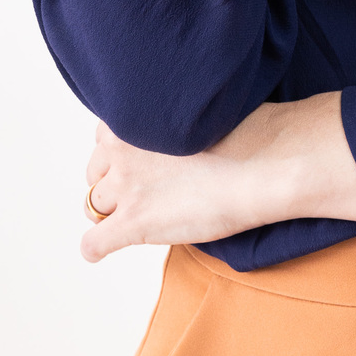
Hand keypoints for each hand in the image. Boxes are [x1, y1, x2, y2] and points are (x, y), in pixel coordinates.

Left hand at [80, 94, 355, 262]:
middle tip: (146, 189)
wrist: (262, 162)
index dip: (125, 152)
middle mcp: (120, 148)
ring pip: (93, 204)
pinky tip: (104, 250)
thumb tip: (171, 119)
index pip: (104, 137)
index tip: (146, 161)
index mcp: (132, 116)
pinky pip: (93, 244)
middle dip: (114, 180)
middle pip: (96, 171)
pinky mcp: (133, 224)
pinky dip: (97, 248)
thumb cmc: (244, 130)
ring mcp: (125, 188)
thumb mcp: (197, 104)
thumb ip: (169, 114)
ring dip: (112, 211)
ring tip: (139, 216)